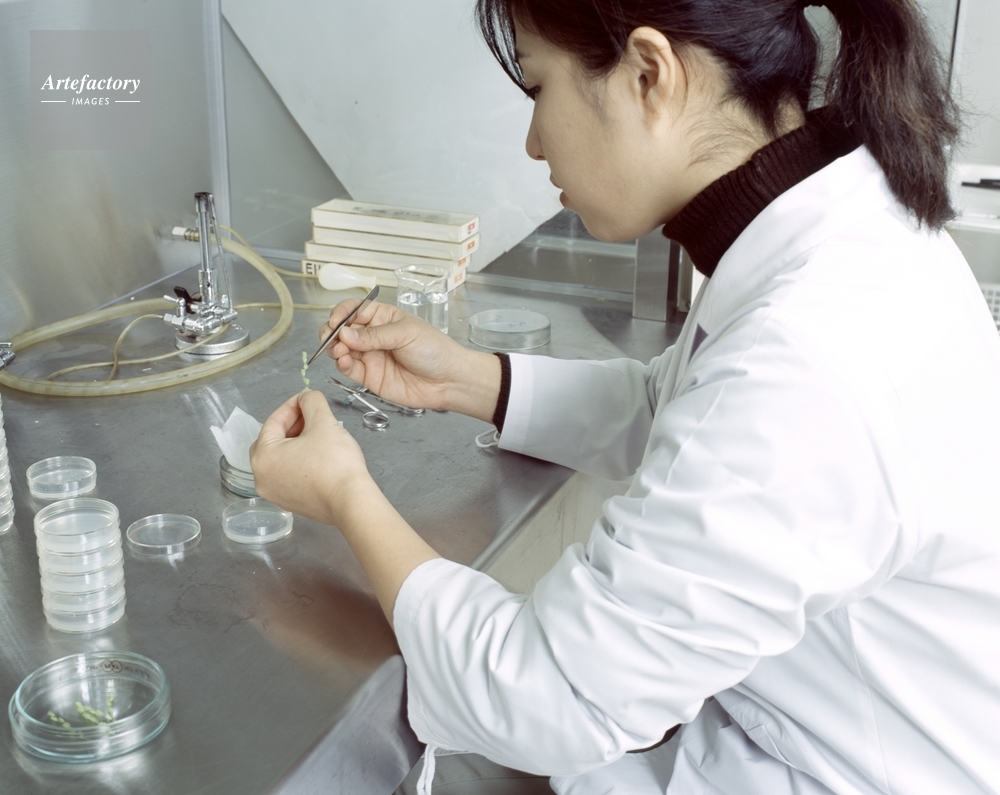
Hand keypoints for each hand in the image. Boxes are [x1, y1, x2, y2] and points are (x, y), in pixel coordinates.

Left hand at [250, 390, 370, 526]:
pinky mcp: (290, 504)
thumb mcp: (323, 423)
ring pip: (281, 459)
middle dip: (292, 425)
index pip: (273, 422)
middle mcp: (261, 478)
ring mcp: (275, 494)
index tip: (308, 398)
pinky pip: (289, 475)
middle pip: (272, 441)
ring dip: (296, 443)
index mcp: (263, 456)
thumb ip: (312, 402)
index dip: (292, 406)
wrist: (351, 501)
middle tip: (311, 417)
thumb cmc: (334, 462)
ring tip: (317, 435)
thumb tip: (307, 397)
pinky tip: (319, 457)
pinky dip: (299, 462)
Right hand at [321, 299, 500, 421]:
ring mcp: (370, 356)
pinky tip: (344, 361)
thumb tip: (345, 333)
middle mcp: (373, 336)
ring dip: (334, 348)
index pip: (354, 310)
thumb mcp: (406, 333)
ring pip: (341, 349)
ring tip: (340, 350)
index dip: (341, 313)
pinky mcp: (369, 377)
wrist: (448, 380)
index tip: (336, 320)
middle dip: (332, 331)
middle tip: (331, 336)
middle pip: (342, 330)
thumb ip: (374, 335)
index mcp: (383, 317)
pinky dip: (341, 365)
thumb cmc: (434, 350)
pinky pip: (348, 369)